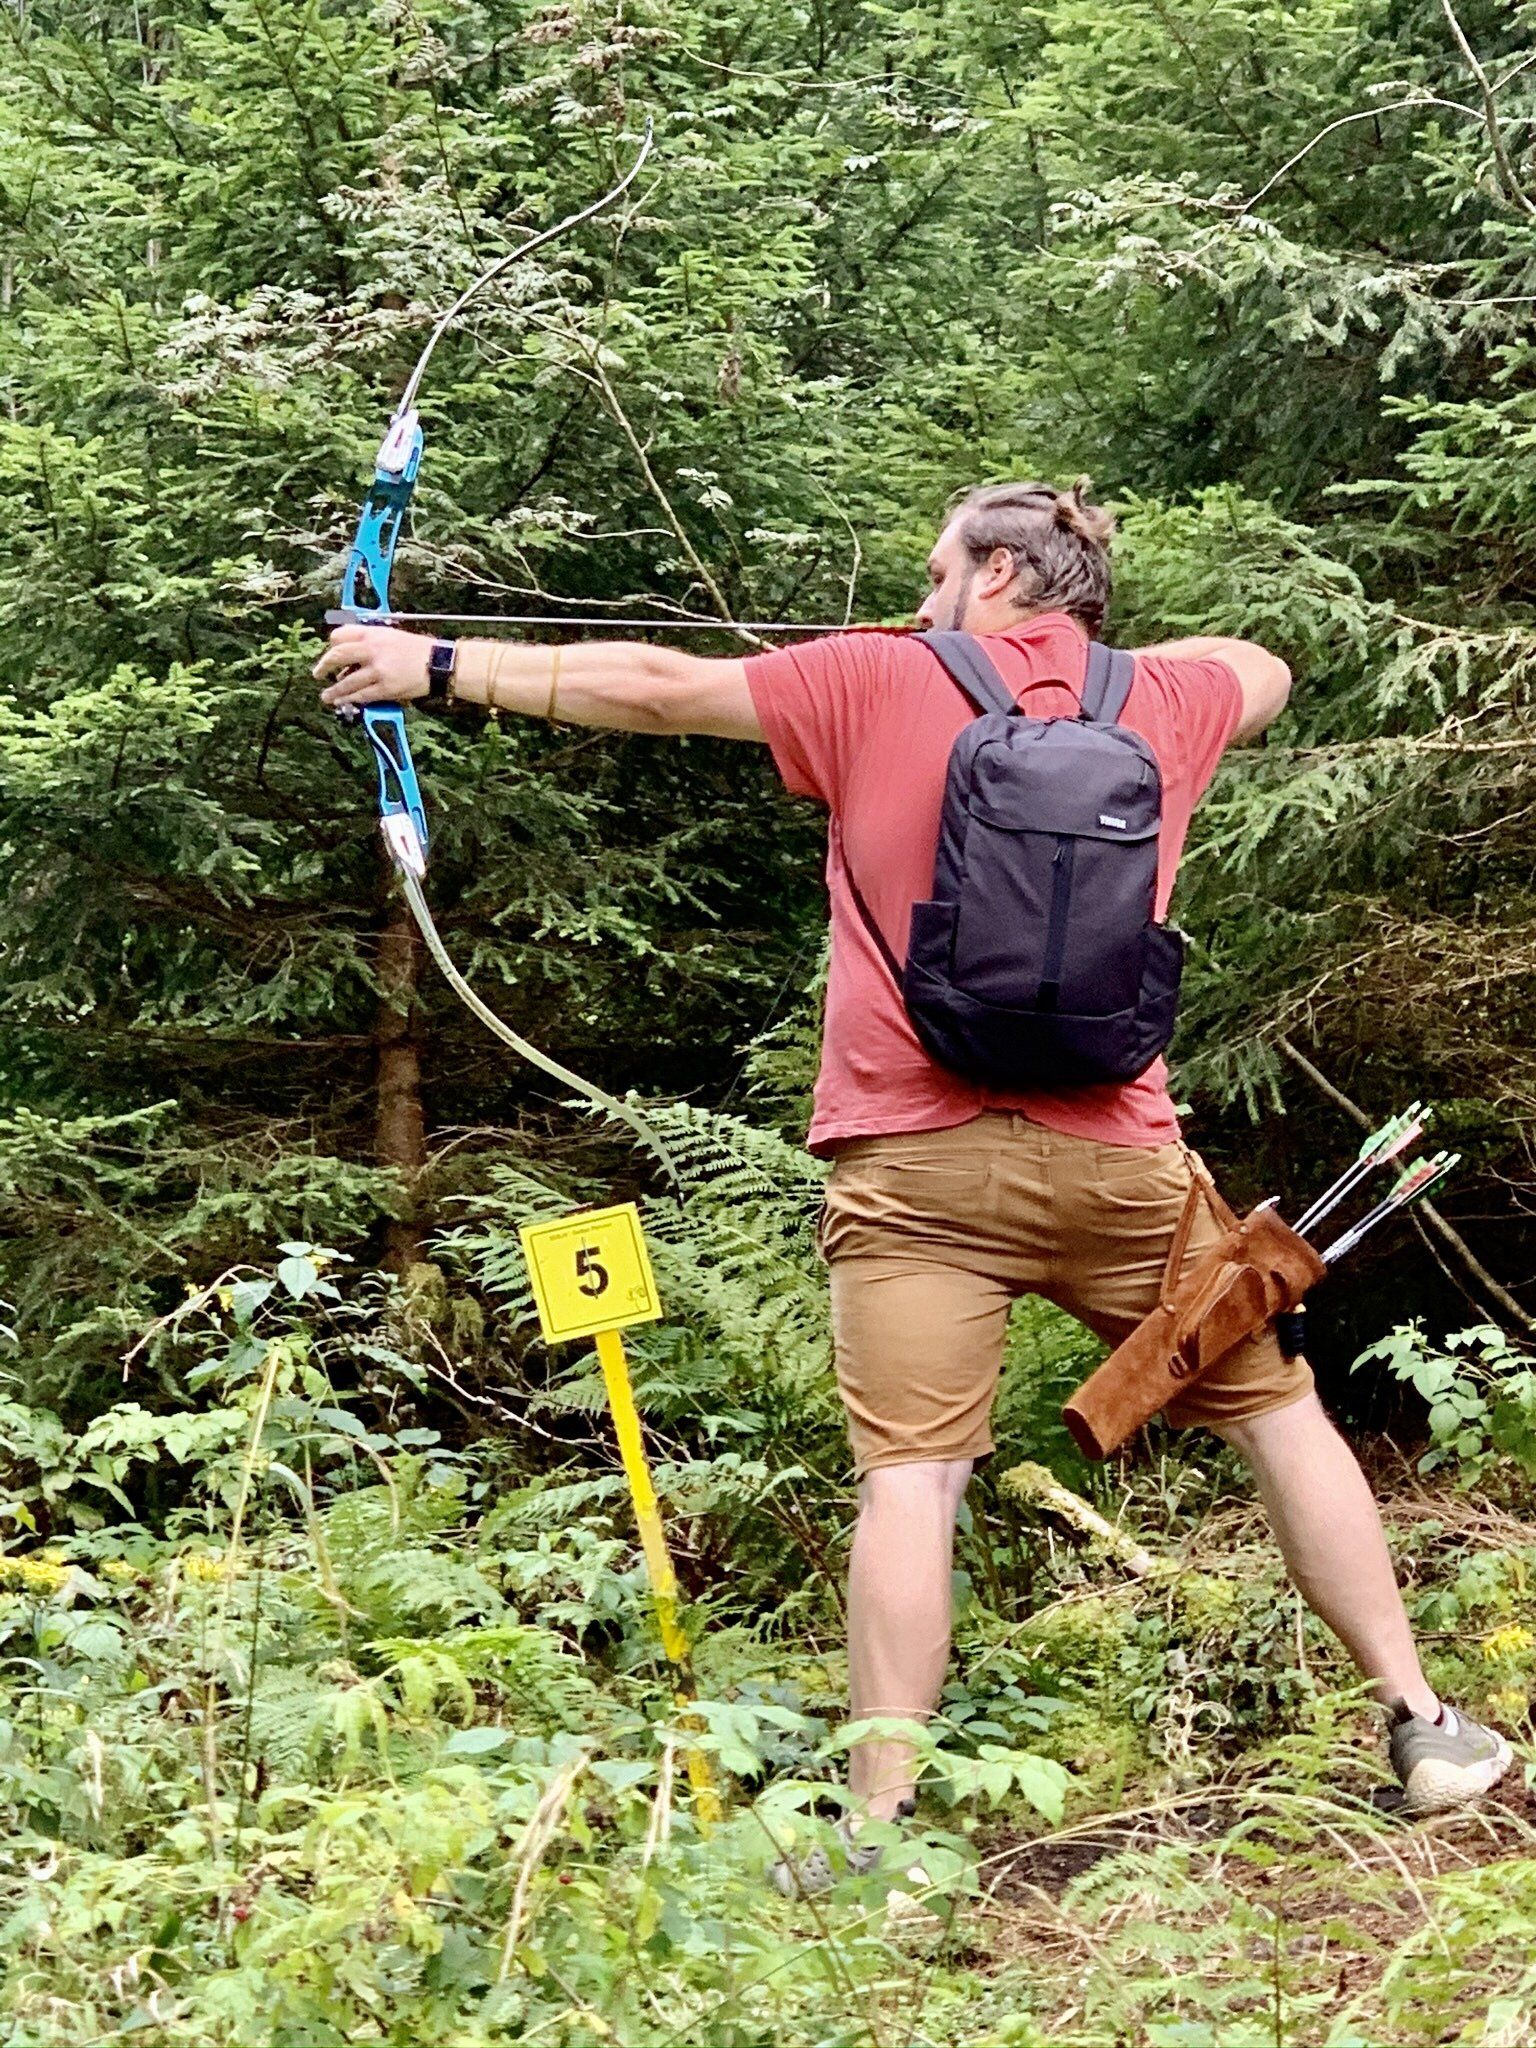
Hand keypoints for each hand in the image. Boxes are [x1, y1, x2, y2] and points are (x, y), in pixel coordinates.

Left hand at [313, 623, 431, 707]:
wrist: (438, 663)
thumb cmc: (418, 650)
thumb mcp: (391, 636)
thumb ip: (370, 643)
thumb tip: (351, 658)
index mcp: (372, 634)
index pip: (340, 635)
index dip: (331, 646)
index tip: (329, 653)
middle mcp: (372, 650)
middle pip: (337, 656)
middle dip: (323, 666)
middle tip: (318, 674)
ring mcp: (378, 670)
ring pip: (347, 681)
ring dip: (334, 690)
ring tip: (327, 696)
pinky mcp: (386, 688)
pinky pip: (362, 695)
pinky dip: (350, 699)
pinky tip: (343, 701)